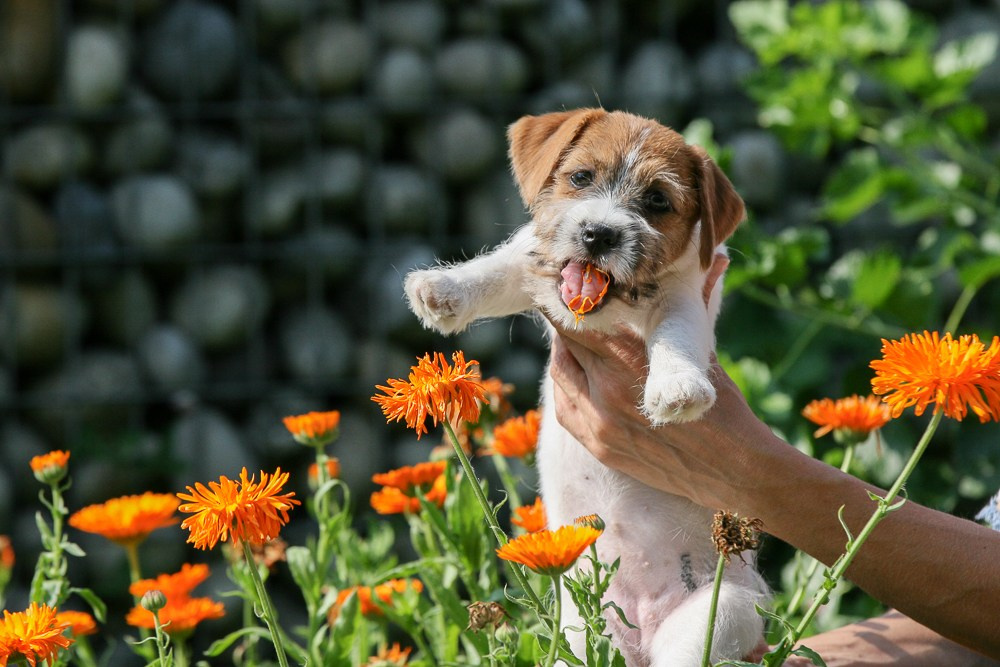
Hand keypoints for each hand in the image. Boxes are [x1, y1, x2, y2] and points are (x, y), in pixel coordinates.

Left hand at [546, 251, 774, 510]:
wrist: (732, 472)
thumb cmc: (724, 408)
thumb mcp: (705, 350)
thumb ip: (695, 305)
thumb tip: (714, 258)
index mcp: (631, 359)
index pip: (580, 318)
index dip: (569, 298)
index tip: (567, 282)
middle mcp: (607, 388)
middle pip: (566, 342)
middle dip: (564, 320)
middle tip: (565, 302)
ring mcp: (598, 421)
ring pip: (560, 373)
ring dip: (561, 351)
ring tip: (568, 334)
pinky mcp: (598, 445)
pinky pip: (563, 407)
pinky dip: (564, 385)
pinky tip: (573, 371)